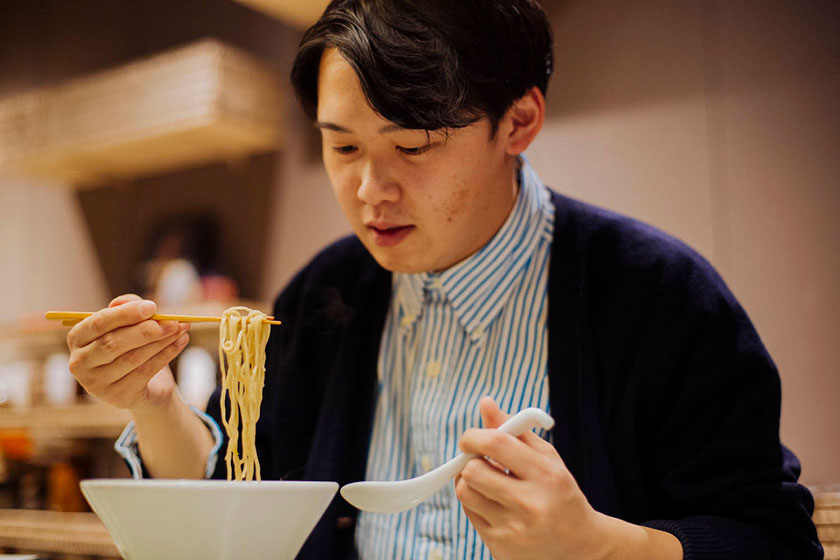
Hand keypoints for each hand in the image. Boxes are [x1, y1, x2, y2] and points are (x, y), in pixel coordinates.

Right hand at [67, 294, 189, 410]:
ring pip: (132, 358)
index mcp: (77, 338)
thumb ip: (126, 307)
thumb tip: (122, 302)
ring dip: (161, 341)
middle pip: (113, 343)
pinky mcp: (117, 397)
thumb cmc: (132, 345)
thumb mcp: (129, 323)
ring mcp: (96, 384)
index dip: (125, 314)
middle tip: (172, 321)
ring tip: (181, 328)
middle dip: (146, 330)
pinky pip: (145, 372)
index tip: (152, 306)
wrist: (145, 385)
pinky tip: (181, 341)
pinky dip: (167, 354)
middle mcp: (79, 363)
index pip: (98, 323)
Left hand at [455, 397, 682, 559]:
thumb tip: (485, 403)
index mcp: (545, 474)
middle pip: (473, 471)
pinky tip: (494, 503)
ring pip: (465, 493)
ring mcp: (514, 529)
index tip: (470, 438)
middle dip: (471, 462)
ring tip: (487, 481)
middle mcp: (530, 504)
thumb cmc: (559, 491)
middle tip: (480, 461)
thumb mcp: (546, 457)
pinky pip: (469, 514)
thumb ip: (515, 429)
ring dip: (469, 482)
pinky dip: (476, 503)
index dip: (474, 436)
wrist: (579, 544)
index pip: (496, 444)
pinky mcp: (501, 548)